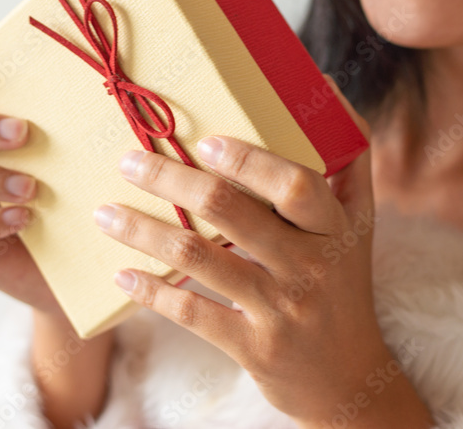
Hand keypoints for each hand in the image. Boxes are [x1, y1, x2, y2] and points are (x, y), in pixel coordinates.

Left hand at [92, 76, 408, 423]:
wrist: (349, 377)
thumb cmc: (343, 284)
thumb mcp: (359, 224)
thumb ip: (348, 159)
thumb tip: (326, 86)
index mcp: (334, 227)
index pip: (294, 184)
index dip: (247, 161)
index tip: (201, 142)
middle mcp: (310, 265)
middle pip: (232, 213)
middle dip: (171, 181)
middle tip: (128, 162)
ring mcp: (281, 309)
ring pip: (201, 260)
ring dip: (144, 232)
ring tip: (104, 213)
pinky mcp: (254, 348)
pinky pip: (193, 313)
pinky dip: (152, 291)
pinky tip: (121, 273)